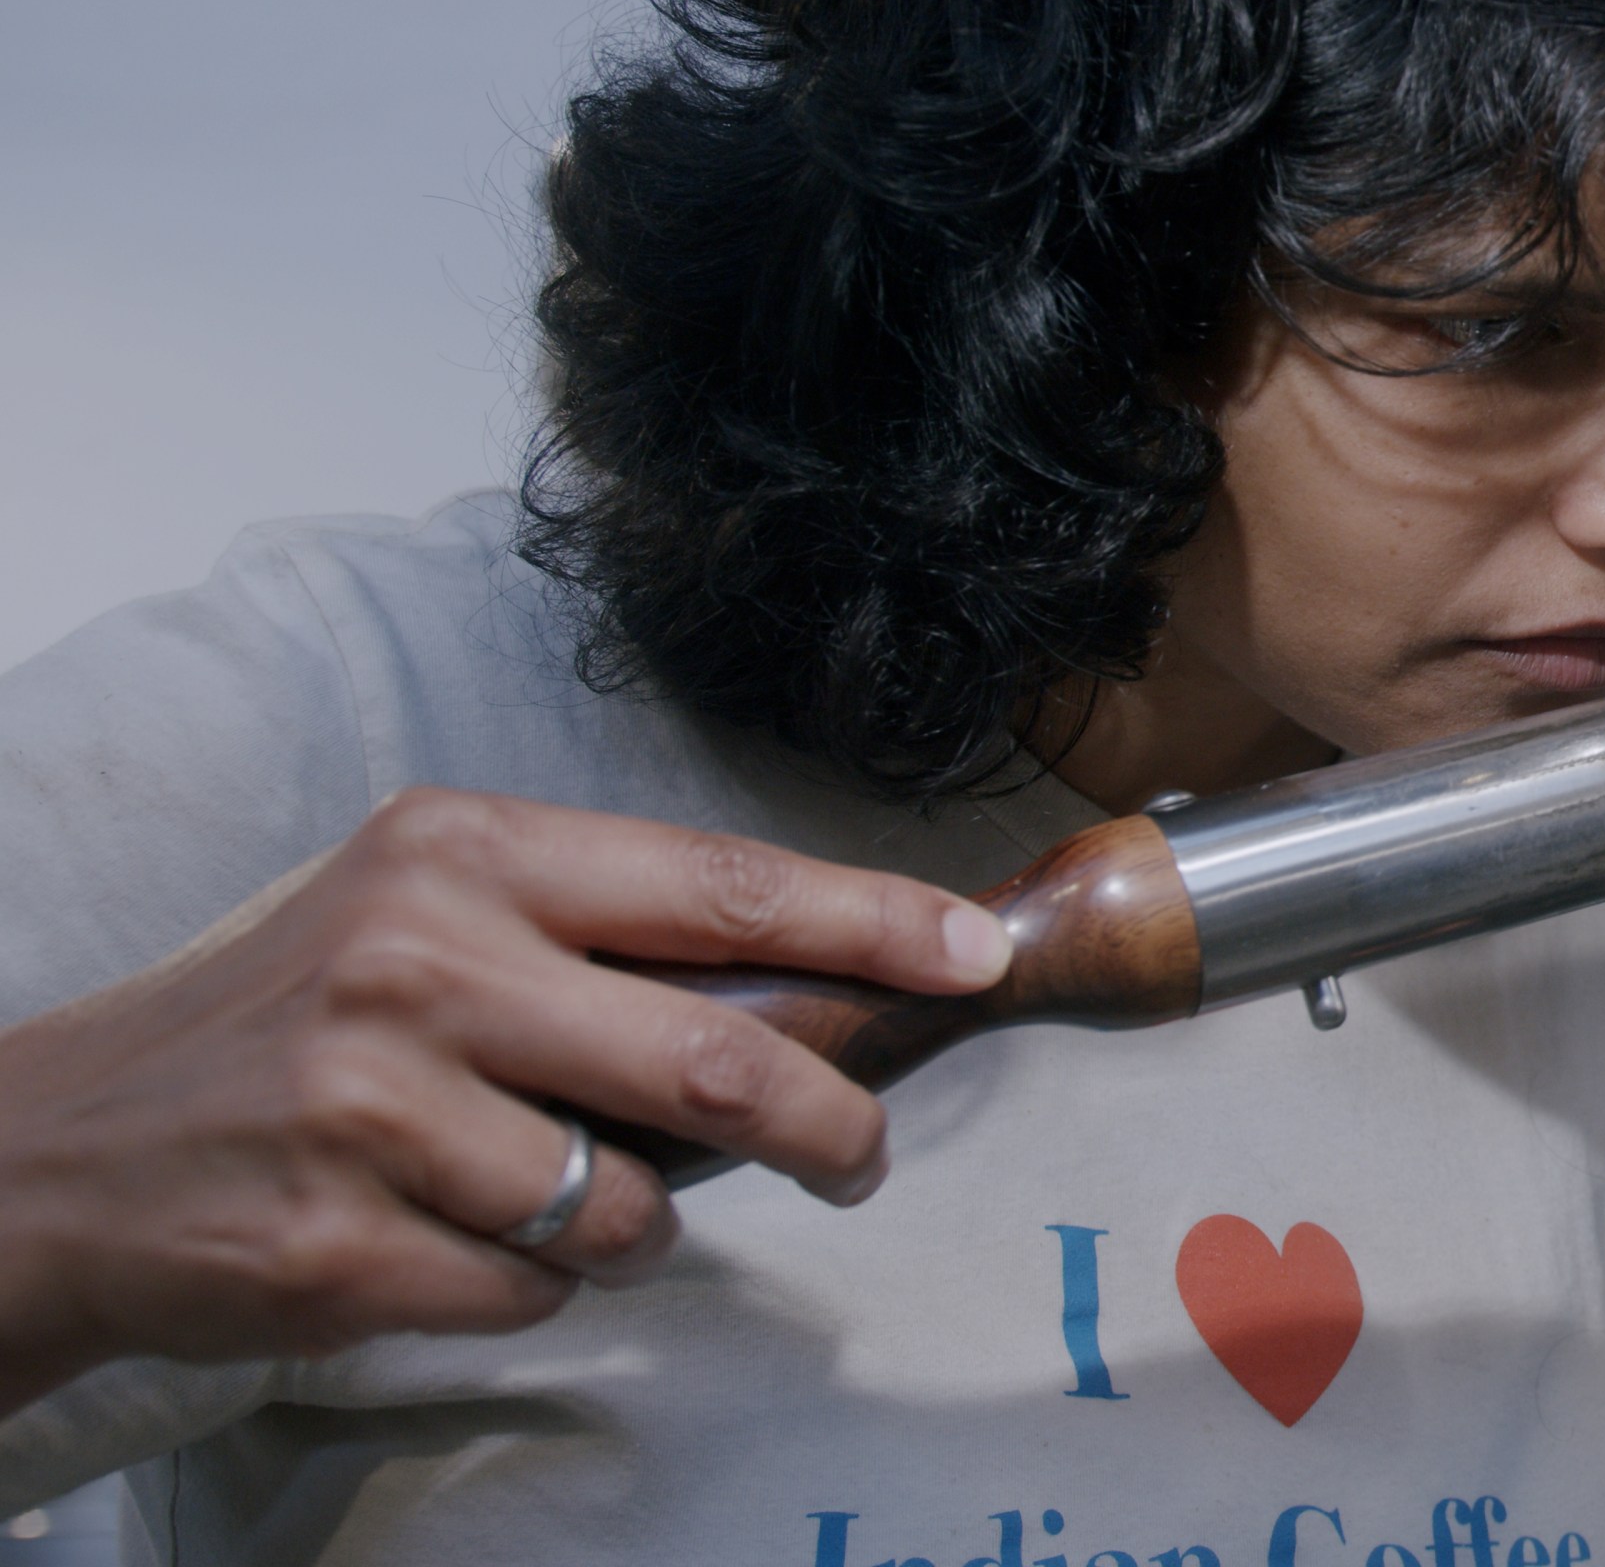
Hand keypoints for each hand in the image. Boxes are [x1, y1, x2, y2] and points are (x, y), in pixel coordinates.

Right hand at [0, 789, 1009, 1418]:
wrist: (66, 1150)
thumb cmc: (292, 1018)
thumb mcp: (430, 909)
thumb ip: (600, 933)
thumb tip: (820, 979)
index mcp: (470, 856)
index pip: (723, 886)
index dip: (871, 925)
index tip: (973, 954)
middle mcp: (426, 963)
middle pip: (719, 1064)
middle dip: (832, 1128)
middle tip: (861, 1158)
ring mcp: (378, 1108)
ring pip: (630, 1204)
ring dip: (638, 1224)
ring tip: (566, 1193)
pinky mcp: (342, 1243)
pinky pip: (530, 1289)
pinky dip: (529, 1283)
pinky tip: (455, 1238)